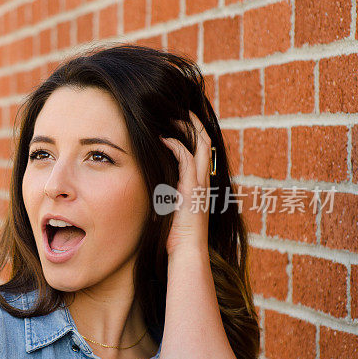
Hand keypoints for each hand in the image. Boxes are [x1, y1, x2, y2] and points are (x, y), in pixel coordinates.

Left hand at [160, 111, 212, 255]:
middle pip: (205, 141)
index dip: (194, 132)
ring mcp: (200, 182)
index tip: (180, 119)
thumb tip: (152, 187)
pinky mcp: (192, 188)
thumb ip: (165, 193)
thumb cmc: (175, 234)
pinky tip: (163, 139)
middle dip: (194, 122)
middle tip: (181, 108)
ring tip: (171, 116)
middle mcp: (204, 179)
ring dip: (185, 128)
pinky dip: (175, 146)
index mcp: (200, 182)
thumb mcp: (169, 207)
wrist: (186, 250)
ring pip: (200, 145)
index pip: (202, 149)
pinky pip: (186, 159)